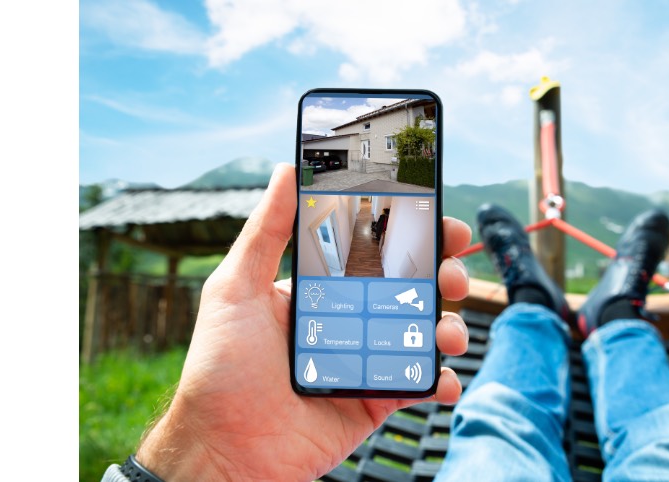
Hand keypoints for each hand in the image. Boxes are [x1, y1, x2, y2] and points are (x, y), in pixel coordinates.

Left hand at [136, 163, 471, 480]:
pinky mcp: (375, 400)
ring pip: (423, 333)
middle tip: (450, 273)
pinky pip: (419, 384)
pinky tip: (442, 376)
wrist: (224, 451)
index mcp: (319, 289)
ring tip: (447, 330)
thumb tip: (286, 171)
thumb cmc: (219, 371)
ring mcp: (366, 360)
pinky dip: (442, 379)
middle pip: (409, 287)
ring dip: (449, 325)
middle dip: (441, 274)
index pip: (373, 250)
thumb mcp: (234, 290)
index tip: (436, 217)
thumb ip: (265, 231)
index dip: (409, 232)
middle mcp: (348, 320)